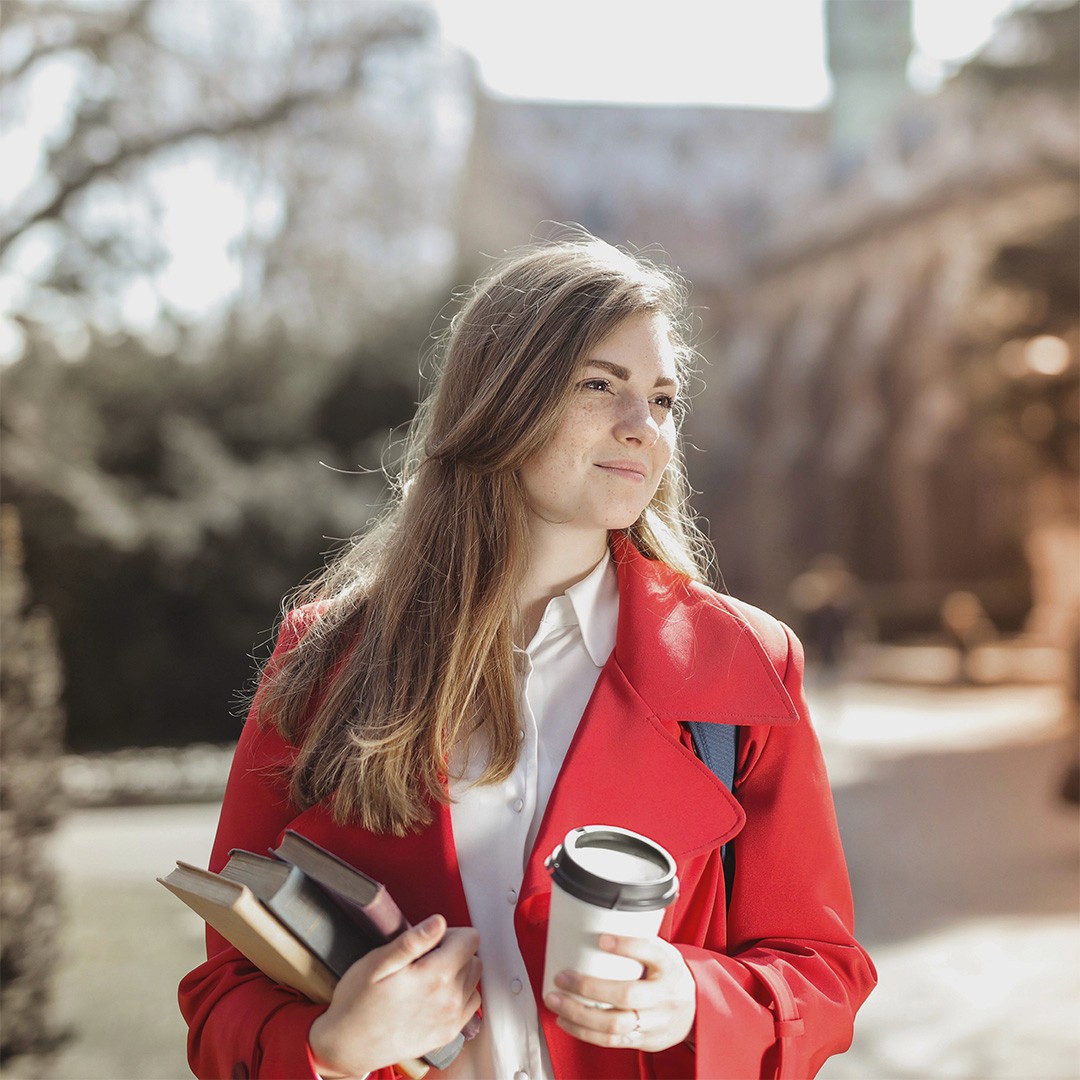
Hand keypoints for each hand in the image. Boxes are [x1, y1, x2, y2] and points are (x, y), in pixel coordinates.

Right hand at [308, 915, 481, 1078]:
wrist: (347, 1046)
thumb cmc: (357, 1003)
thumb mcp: (377, 962)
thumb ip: (413, 940)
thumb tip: (438, 922)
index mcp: (435, 976)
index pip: (470, 939)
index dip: (450, 933)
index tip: (430, 941)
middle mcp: (449, 999)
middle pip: (473, 958)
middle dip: (453, 952)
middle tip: (424, 959)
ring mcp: (450, 1020)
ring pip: (473, 981)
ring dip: (457, 974)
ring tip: (427, 978)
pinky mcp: (447, 1035)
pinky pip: (469, 1005)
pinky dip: (458, 996)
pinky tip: (434, 995)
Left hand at [543, 933, 695, 1053]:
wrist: (695, 1013)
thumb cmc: (668, 976)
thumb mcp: (662, 953)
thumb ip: (636, 942)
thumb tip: (594, 916)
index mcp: (669, 966)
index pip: (651, 951)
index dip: (627, 945)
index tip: (601, 939)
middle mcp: (664, 995)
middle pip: (626, 994)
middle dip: (589, 987)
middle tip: (562, 976)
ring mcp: (654, 1022)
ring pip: (615, 1024)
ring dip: (579, 1014)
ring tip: (556, 1001)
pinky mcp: (644, 1040)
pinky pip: (611, 1040)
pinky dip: (584, 1032)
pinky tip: (566, 1020)